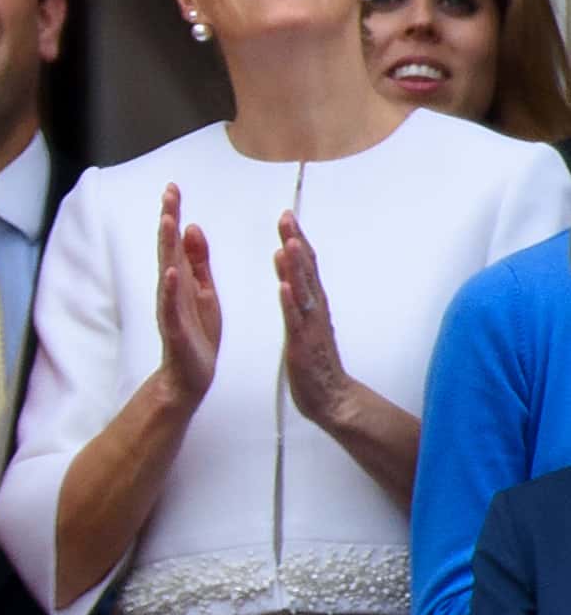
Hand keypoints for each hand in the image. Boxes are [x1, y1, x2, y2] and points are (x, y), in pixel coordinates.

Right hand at [152, 183, 222, 413]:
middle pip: (168, 248)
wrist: (190, 375)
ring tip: (169, 221)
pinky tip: (169, 271)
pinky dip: (170, 288)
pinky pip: (171, 305)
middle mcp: (172, 289)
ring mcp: (171, 307)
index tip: (173, 187)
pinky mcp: (176, 328)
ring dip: (166, 246)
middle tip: (169, 193)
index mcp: (182, 278)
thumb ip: (197, 261)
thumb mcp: (203, 290)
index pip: (175, 240)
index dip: (174, 213)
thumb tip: (192, 227)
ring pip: (167, 271)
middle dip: (168, 220)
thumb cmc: (197, 333)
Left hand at [275, 210, 358, 434]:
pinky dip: (290, 302)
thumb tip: (289, 274)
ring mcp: (310, 326)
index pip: (305, 266)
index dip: (296, 240)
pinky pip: (296, 320)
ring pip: (303, 291)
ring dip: (296, 267)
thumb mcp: (304, 324)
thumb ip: (299, 299)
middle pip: (306, 270)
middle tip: (286, 217)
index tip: (287, 216)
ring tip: (289, 243)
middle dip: (296, 242)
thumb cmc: (315, 363)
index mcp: (313, 305)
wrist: (332, 398)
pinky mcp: (302, 345)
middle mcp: (315, 310)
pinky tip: (284, 286)